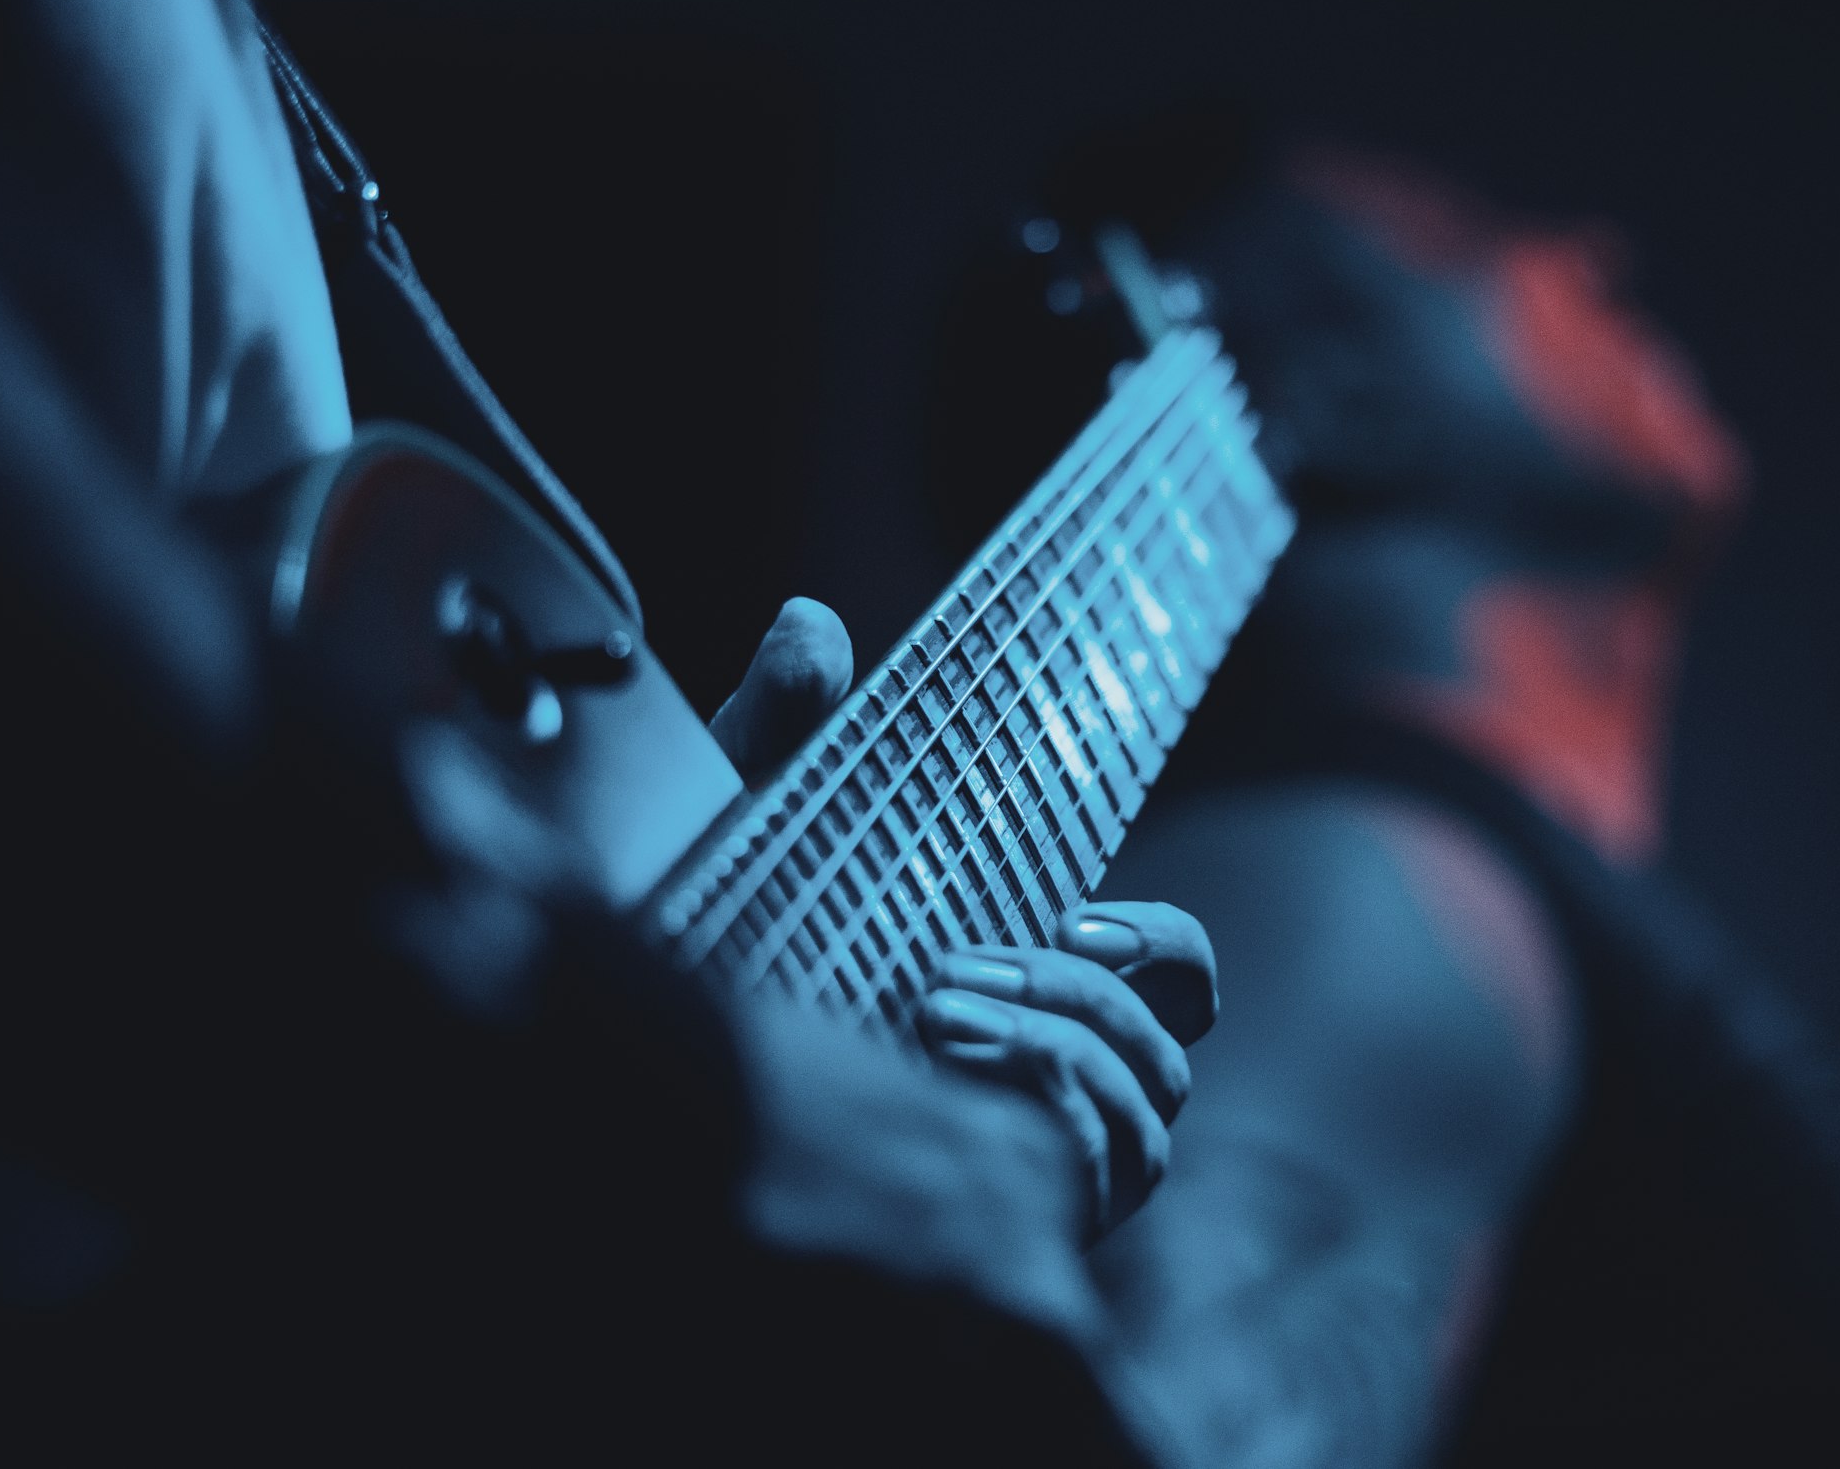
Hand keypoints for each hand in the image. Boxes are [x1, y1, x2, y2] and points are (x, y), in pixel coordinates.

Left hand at [709, 597, 1218, 1240]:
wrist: (661, 1094)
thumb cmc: (717, 963)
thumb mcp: (753, 842)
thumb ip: (788, 729)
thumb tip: (810, 621)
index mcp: (1030, 999)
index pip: (1178, 979)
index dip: (1161, 950)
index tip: (1077, 917)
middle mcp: (1058, 1087)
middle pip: (1174, 1045)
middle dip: (1090, 992)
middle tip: (967, 960)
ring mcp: (1049, 1163)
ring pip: (1152, 1104)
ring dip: (1060, 1039)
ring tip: (934, 1007)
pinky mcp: (1025, 1217)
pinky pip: (1107, 1164)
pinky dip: (1048, 1103)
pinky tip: (938, 1070)